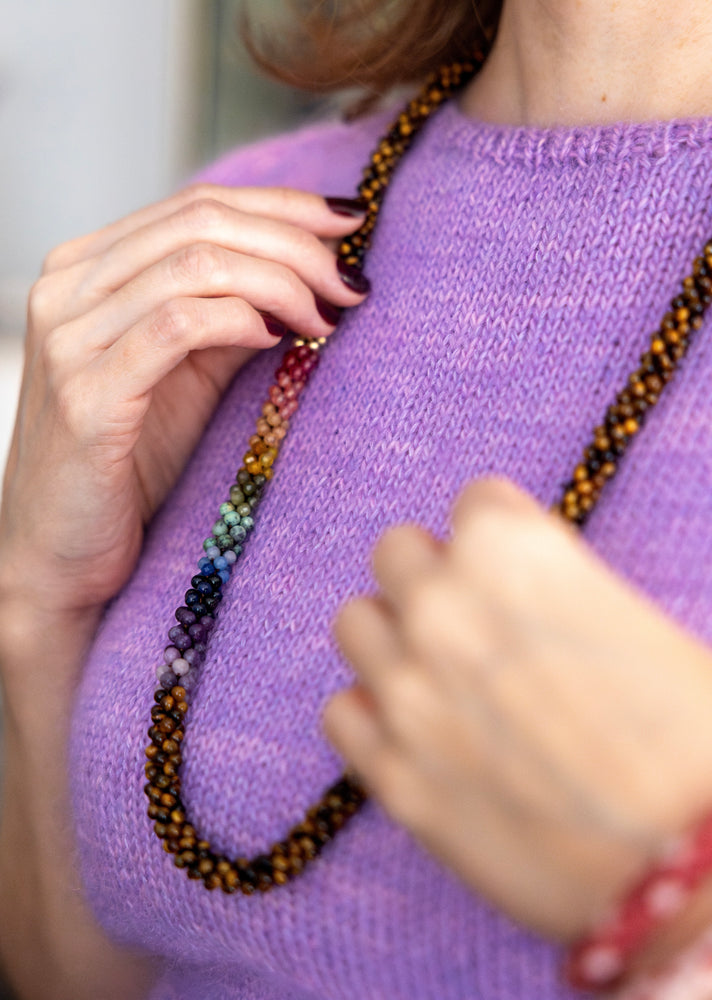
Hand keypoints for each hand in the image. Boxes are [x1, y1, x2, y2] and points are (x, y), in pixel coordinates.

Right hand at [0, 185, 366, 637]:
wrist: (61, 554)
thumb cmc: (128, 465)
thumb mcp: (188, 374)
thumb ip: (230, 316)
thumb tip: (308, 272)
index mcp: (89, 269)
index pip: (196, 206)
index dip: (282, 207)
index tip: (348, 224)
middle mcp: (68, 289)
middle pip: (201, 224)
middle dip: (294, 245)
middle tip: (349, 282)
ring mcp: (69, 339)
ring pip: (194, 266)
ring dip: (280, 282)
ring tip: (326, 315)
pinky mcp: (85, 395)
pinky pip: (176, 327)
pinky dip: (239, 321)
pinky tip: (278, 336)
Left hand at [326, 478, 711, 940]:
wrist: (689, 872)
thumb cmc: (691, 743)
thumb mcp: (637, 626)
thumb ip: (555, 588)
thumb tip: (522, 591)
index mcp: (514, 552)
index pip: (474, 500)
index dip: (503, 535)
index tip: (517, 567)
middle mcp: (443, 609)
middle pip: (396, 549)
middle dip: (434, 575)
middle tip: (473, 618)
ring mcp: (406, 692)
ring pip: (355, 623)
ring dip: (394, 637)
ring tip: (439, 671)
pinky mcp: (390, 775)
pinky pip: (339, 711)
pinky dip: (371, 715)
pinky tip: (416, 731)